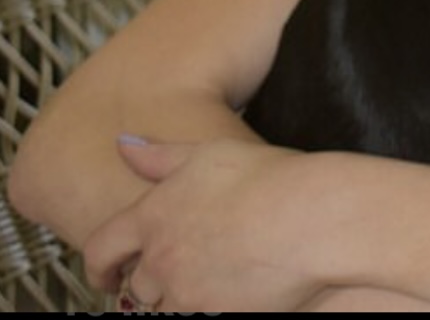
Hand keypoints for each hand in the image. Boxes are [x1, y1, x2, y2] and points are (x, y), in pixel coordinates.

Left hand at [84, 136, 330, 311]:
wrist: (312, 217)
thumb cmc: (268, 177)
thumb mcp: (211, 153)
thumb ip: (161, 156)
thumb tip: (122, 145)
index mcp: (153, 215)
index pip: (101, 249)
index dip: (99, 265)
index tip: (107, 274)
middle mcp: (161, 258)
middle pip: (137, 285)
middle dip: (154, 282)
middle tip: (181, 272)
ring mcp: (186, 293)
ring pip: (165, 310)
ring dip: (179, 301)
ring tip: (209, 284)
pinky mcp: (214, 317)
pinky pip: (198, 318)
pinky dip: (207, 310)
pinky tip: (232, 296)